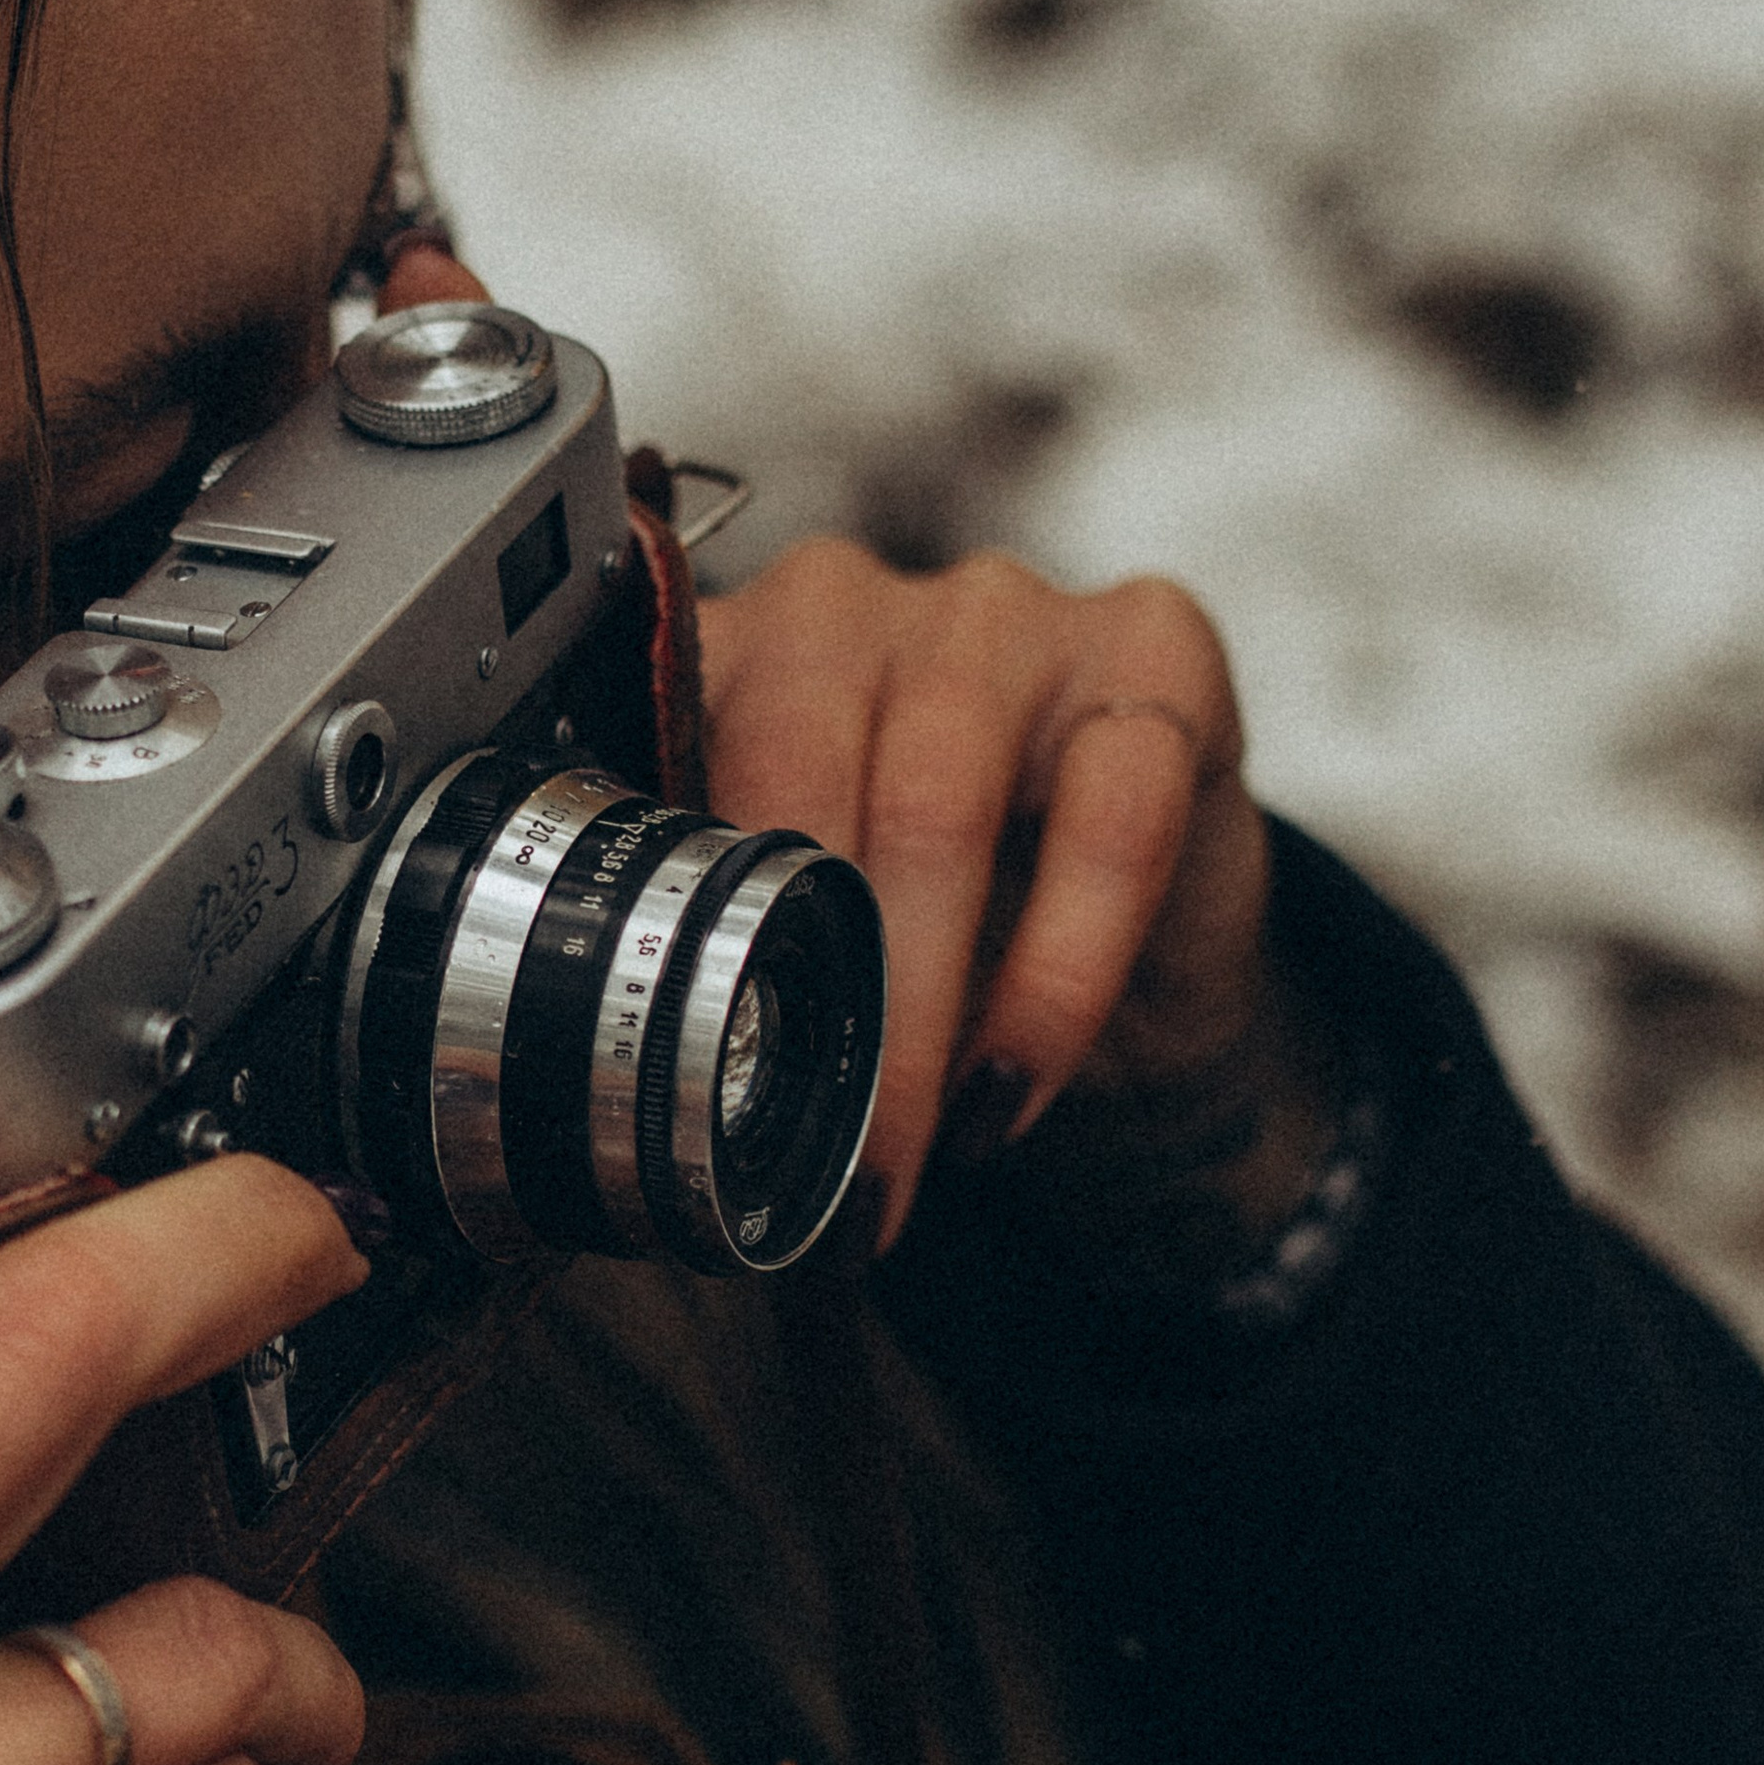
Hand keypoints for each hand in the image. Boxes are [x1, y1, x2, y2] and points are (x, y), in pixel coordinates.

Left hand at [375, 238, 1282, 1251]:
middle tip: (805, 1158)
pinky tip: (1017, 1082)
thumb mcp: (797, 930)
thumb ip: (707, 953)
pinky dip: (1058, 977)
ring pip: (939, 798)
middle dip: (803, 999)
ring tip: (909, 1152)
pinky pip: (1109, 820)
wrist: (1143, 913)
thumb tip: (610, 1100)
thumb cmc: (944, 920)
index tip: (667, 1084)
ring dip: (918, 1008)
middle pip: (798, 777)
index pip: (663, 751)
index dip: (671, 928)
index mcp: (727, 655)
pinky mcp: (1153, 654)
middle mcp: (851, 606)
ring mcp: (1004, 612)